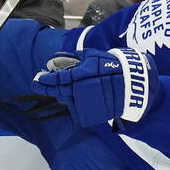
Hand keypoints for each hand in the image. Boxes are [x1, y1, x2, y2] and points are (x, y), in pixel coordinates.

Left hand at [32, 47, 158, 127]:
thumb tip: (56, 59)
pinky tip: (75, 96)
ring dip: (61, 94)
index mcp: (79, 77)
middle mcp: (78, 92)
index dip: (44, 80)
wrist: (132, 86)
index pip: (56, 79)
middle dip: (46, 87)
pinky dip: (73, 102)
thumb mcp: (93, 56)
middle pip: (57, 91)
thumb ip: (73, 58)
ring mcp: (84, 104)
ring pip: (65, 100)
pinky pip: (75, 108)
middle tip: (38, 84)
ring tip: (60, 88)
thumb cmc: (112, 66)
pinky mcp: (89, 113)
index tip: (37, 78)